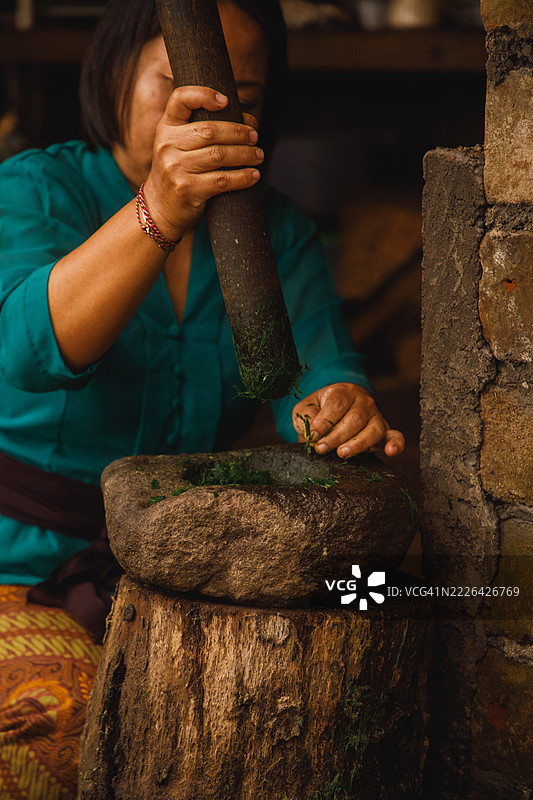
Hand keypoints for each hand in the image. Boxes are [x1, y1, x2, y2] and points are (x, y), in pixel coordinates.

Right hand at [143, 87, 262, 239]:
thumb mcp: (178, 146)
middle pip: (210, 130)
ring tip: (258, 155)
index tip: (226, 100)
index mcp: (166, 128)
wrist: (160, 209)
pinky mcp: (187, 189)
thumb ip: (202, 130)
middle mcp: (167, 145)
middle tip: (254, 136)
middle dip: (238, 132)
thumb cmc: (177, 173)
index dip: (204, 94)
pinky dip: (242, 177)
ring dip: (245, 154)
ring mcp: (175, 168)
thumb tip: (248, 118)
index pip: (180, 99)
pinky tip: (253, 175)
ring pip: (219, 155)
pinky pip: (222, 180)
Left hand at [292, 382, 404, 457]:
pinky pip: (395, 436)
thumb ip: (305, 416)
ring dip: (358, 443)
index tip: (312, 436)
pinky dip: (396, 444)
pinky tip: (391, 451)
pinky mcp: (385, 431)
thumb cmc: (321, 408)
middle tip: (321, 448)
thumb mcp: (307, 407)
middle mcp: (364, 402)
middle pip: (354, 418)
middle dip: (337, 436)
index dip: (324, 422)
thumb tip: (311, 430)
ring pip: (373, 429)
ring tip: (343, 454)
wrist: (339, 406)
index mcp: (344, 392)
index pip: (336, 405)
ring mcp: (376, 416)